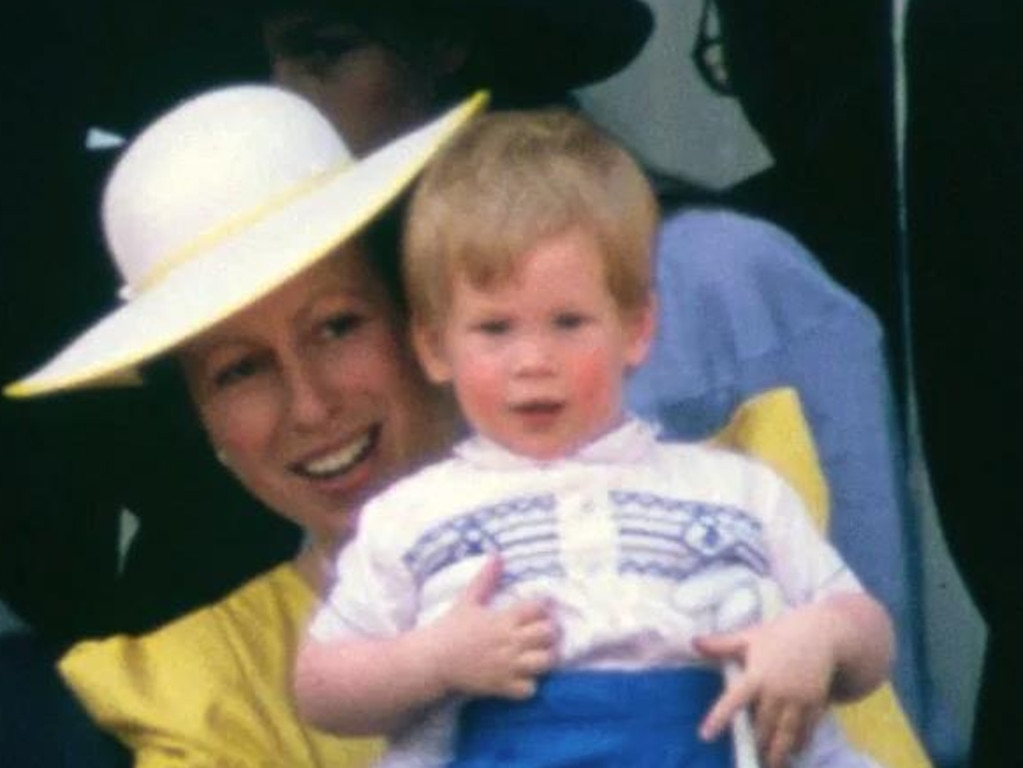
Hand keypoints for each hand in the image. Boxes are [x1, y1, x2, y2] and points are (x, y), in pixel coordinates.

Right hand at [422, 556, 557, 699]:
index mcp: (503, 619)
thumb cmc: (451, 628)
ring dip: (545, 657)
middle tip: (544, 632)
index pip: (538, 608)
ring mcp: (507, 666)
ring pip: (545, 662)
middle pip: (548, 634)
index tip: (540, 608)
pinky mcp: (502, 687)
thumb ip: (486, 578)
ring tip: (539, 654)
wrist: (434, 660)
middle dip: (550, 632)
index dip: (544, 607)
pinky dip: (530, 684)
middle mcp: (509, 642)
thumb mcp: (468, 600)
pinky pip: (530, 689)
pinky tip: (524, 676)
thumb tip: (498, 555)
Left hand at [695, 605, 835, 767]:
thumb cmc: (780, 634)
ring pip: (786, 734)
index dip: (718, 719)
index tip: (705, 735)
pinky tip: (794, 752)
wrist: (821, 632)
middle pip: (762, 725)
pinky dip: (800, 743)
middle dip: (756, 743)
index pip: (733, 700)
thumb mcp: (749, 636)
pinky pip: (807, 729)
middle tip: (748, 756)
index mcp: (757, 674)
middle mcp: (777, 690)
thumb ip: (721, 644)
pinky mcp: (816, 703)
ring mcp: (798, 698)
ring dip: (778, 752)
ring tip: (771, 765)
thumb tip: (694, 642)